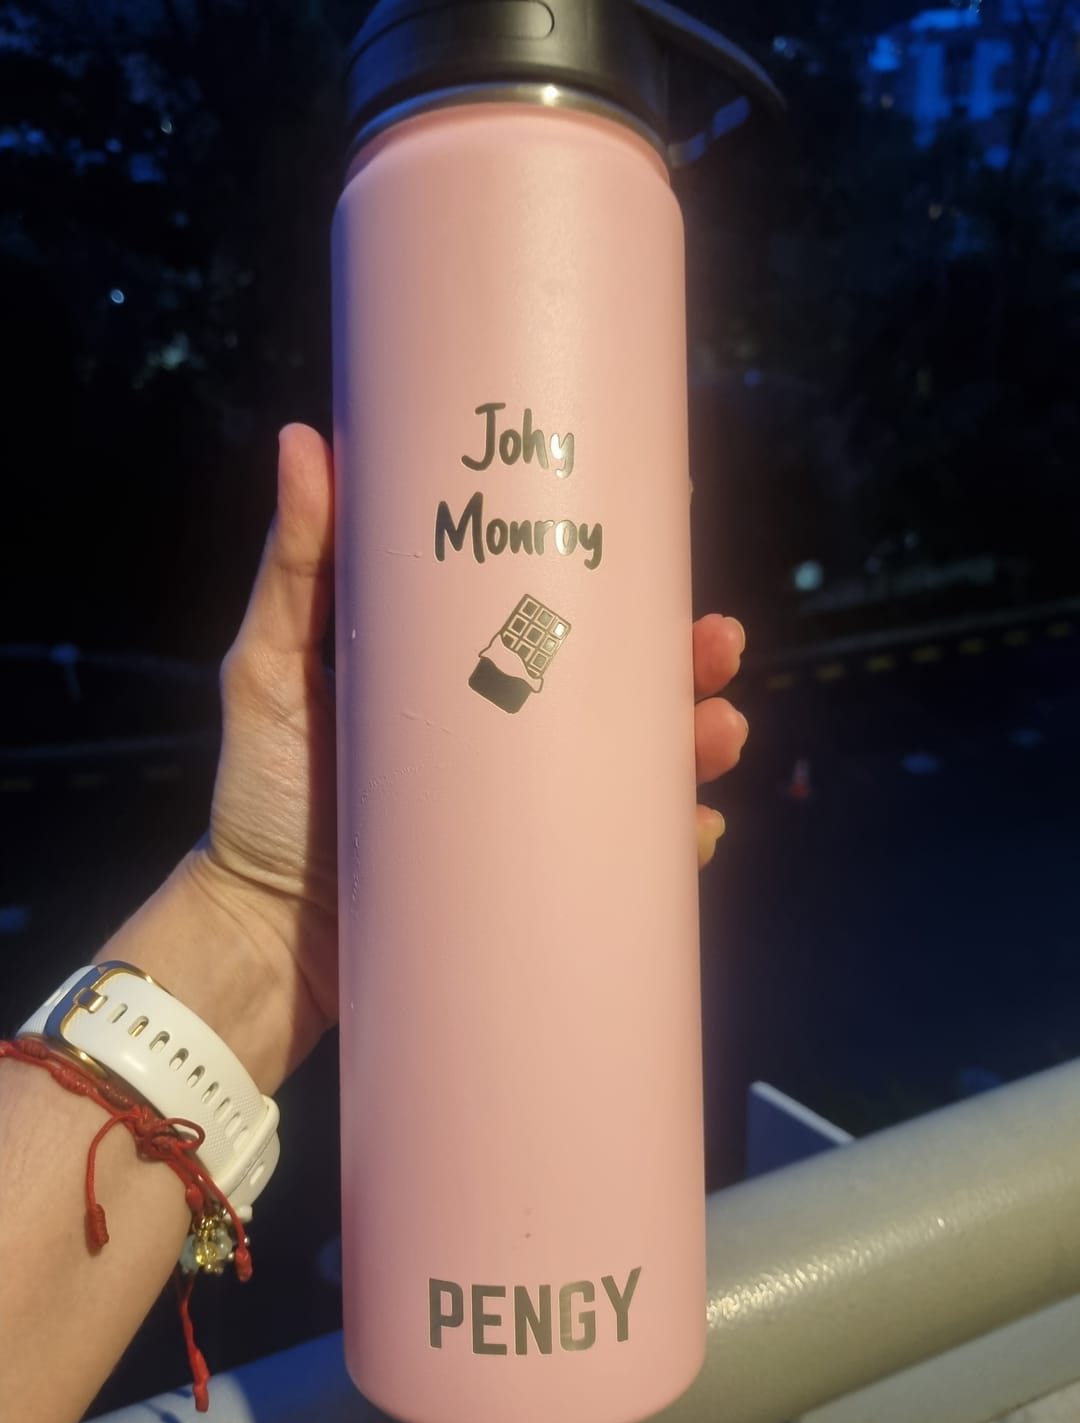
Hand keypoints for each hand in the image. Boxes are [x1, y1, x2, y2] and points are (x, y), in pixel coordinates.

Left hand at [142, 425, 748, 1088]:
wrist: (265, 935)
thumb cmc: (265, 795)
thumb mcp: (273, 670)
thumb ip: (294, 570)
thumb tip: (304, 439)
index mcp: (461, 667)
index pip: (551, 602)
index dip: (616, 566)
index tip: (668, 516)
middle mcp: (507, 729)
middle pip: (615, 681)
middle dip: (682, 658)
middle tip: (717, 642)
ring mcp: (527, 805)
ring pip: (636, 763)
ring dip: (695, 741)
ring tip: (721, 731)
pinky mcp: (535, 875)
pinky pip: (622, 855)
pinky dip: (670, 842)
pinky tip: (699, 832)